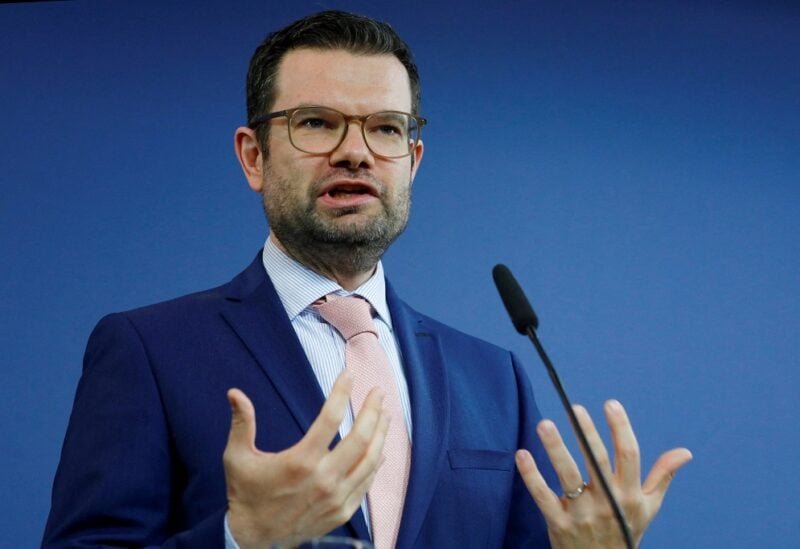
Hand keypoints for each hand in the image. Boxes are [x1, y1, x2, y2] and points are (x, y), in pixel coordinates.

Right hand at [223, 372, 388, 547]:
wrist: (254, 541)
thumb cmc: (246, 495)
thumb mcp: (237, 457)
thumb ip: (241, 423)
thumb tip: (234, 393)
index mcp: (300, 462)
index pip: (330, 419)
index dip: (341, 393)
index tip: (348, 375)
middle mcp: (324, 479)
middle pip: (360, 438)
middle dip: (372, 410)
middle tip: (378, 391)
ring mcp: (336, 497)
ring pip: (370, 460)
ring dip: (381, 434)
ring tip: (385, 414)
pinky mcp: (342, 511)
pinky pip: (367, 482)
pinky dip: (376, 463)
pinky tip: (380, 449)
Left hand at [516, 400, 691, 547]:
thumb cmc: (625, 533)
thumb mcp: (648, 508)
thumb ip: (662, 476)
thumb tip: (685, 452)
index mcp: (630, 495)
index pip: (628, 456)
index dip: (620, 429)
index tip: (611, 404)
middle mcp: (608, 503)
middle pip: (597, 462)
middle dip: (586, 434)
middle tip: (575, 408)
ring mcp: (582, 514)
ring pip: (568, 476)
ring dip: (555, 449)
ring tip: (544, 423)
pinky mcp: (559, 524)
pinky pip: (543, 497)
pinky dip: (531, 476)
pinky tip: (522, 454)